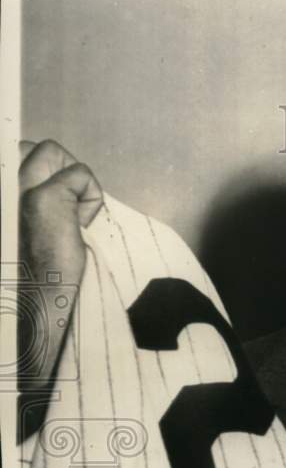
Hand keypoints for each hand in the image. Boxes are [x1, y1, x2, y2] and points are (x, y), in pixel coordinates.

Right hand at [18, 139, 102, 384]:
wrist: (38, 319)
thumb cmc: (36, 286)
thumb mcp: (27, 233)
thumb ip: (30, 205)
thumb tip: (56, 182)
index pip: (11, 154)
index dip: (39, 175)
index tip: (55, 209)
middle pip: (31, 147)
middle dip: (57, 172)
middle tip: (67, 217)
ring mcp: (14, 192)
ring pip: (52, 151)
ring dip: (72, 182)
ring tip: (74, 223)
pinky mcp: (42, 202)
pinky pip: (80, 175)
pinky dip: (92, 197)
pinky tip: (86, 228)